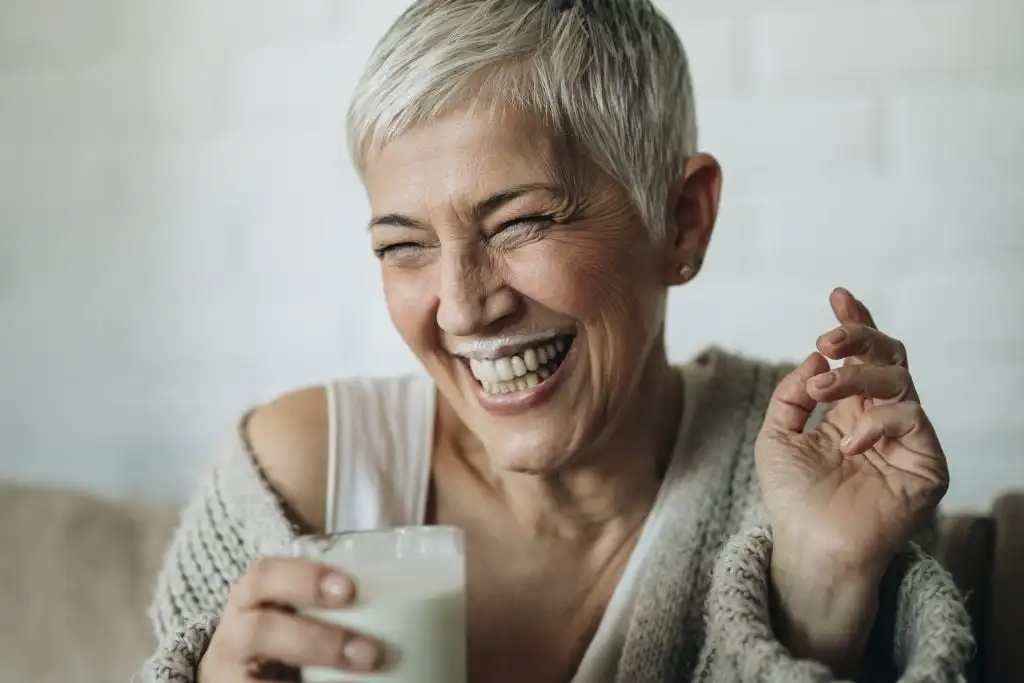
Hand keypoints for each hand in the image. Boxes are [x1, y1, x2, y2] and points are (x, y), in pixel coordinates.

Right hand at [198, 557, 379, 681]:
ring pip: (254, 675)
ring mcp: (231, 673)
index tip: (350, 589)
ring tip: (362, 673)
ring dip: (311, 669)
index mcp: (253, 597)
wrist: (242, 674)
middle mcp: (235, 634)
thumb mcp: (302, 609)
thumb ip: (342, 602)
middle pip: (260, 630)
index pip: (265, 575)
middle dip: (316, 641)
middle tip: (371, 653)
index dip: (305, 578)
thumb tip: (428, 600)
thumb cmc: (290, 633)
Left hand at [754, 287, 948, 674]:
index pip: (860, 357)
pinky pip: (911, 419)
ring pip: (898, 380)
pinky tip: (849, 446)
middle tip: (827, 337)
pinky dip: (876, 424)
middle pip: (887, 357)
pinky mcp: (927, 464)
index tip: (837, 296)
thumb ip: (792, 393)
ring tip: (821, 391)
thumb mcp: (776, 435)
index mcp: (850, 410)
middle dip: (858, 337)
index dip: (854, 324)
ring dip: (856, 377)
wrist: (808, 548)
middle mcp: (881, 418)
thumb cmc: (792, 497)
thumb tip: (818, 357)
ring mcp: (906, 440)